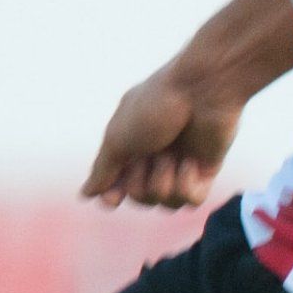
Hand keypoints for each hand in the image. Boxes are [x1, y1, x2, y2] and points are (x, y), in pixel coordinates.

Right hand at [80, 66, 237, 208]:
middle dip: (141, 182)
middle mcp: (156, 157)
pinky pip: (192, 201)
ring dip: (164, 181)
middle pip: (141, 198)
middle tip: (151, 154)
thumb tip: (86, 193)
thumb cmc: (155, 106)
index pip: (118, 185)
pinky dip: (188, 185)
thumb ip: (103, 169)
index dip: (114, 196)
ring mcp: (182, 164)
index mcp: (132, 145)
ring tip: (174, 155)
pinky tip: (191, 163)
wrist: (201, 89)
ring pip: (167, 203)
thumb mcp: (117, 138)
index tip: (113, 199)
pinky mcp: (206, 170)